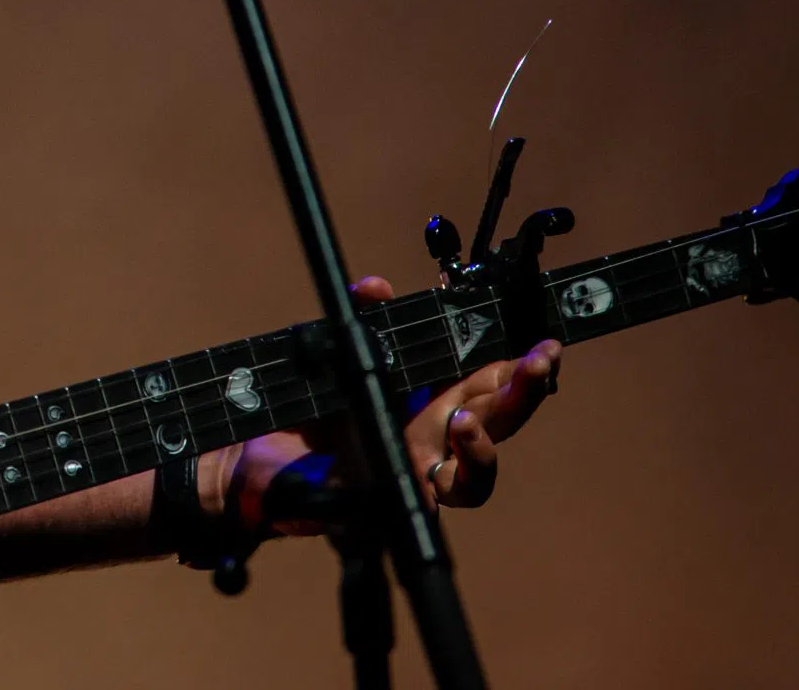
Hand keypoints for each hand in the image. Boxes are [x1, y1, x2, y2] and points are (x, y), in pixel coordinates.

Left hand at [225, 276, 561, 531]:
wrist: (253, 464)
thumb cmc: (305, 414)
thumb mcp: (333, 357)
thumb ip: (359, 320)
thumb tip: (375, 286)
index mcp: (430, 406)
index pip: (490, 386)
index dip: (522, 370)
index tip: (545, 347)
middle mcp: (430, 446)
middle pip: (496, 426)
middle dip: (522, 395)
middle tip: (539, 364)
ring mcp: (412, 482)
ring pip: (473, 481)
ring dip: (482, 449)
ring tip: (466, 421)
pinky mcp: (384, 512)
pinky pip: (417, 510)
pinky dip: (422, 489)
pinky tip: (425, 468)